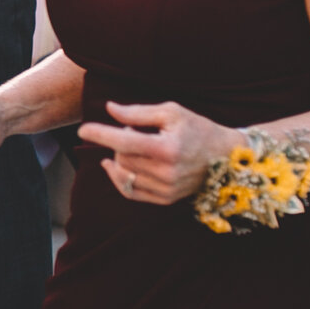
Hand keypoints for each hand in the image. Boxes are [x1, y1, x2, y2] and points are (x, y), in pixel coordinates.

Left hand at [76, 101, 238, 205]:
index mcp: (168, 148)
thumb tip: (109, 109)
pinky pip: (130, 191)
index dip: (100, 134)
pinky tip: (115, 165)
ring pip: (124, 173)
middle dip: (119, 142)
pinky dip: (119, 178)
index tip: (82, 130)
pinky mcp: (166, 199)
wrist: (226, 157)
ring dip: (120, 158)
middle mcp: (166, 172)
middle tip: (133, 131)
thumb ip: (138, 113)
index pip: (124, 141)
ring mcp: (166, 188)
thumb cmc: (198, 129)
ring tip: (135, 146)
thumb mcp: (172, 112)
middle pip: (122, 157)